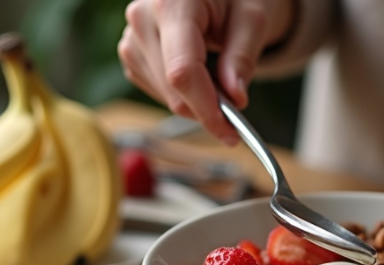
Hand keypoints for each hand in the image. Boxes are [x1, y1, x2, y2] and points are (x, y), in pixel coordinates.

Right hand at [118, 0, 293, 144]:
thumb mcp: (252, 21)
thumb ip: (242, 59)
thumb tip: (235, 98)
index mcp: (172, 3)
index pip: (183, 71)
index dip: (206, 108)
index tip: (230, 132)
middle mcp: (142, 17)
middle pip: (173, 88)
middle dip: (207, 109)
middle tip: (236, 110)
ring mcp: (131, 37)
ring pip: (166, 96)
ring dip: (196, 101)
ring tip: (219, 76)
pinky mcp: (131, 54)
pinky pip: (158, 92)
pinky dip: (183, 95)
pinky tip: (198, 74)